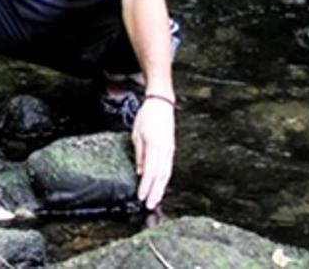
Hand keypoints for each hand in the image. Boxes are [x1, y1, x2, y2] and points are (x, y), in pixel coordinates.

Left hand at [133, 95, 174, 209]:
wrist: (161, 104)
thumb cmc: (147, 116)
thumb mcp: (136, 133)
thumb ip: (139, 154)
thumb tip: (140, 172)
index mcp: (153, 144)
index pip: (150, 170)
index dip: (146, 185)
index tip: (141, 197)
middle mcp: (164, 149)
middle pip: (160, 175)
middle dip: (155, 192)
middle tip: (150, 205)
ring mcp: (169, 149)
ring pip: (166, 173)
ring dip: (161, 188)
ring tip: (156, 200)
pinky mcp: (171, 149)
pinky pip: (168, 167)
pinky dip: (164, 179)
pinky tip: (161, 186)